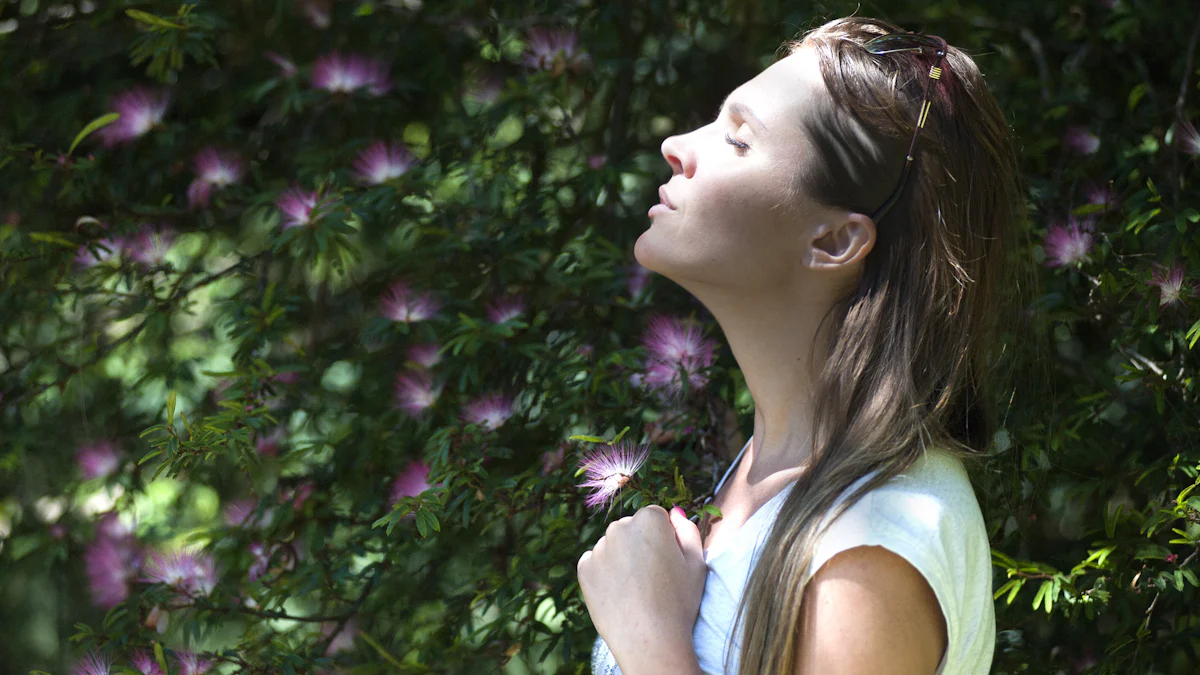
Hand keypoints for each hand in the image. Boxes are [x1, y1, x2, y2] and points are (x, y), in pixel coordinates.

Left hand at [578, 505, 706, 674]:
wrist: (649, 640)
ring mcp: (599, 547)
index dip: (664, 539)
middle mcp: (619, 527)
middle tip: (652, 578)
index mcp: (649, 520)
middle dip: (640, 544)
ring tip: (636, 589)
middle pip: (631, 529)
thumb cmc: (678, 603)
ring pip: (613, 546)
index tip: (668, 561)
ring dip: (622, 558)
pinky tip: (619, 593)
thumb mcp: (696, 564)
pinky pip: (596, 562)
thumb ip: (688, 531)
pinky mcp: (584, 568)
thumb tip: (675, 514)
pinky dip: (605, 573)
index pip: (656, 517)